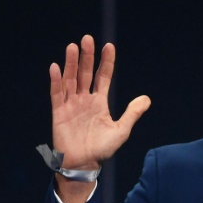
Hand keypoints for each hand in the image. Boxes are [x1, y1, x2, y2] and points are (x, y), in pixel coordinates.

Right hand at [50, 34, 149, 169]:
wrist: (85, 164)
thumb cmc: (102, 149)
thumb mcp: (121, 130)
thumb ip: (132, 113)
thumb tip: (147, 98)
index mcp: (99, 102)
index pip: (103, 77)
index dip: (106, 62)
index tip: (109, 46)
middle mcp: (84, 100)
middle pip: (85, 73)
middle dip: (86, 56)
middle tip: (87, 38)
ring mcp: (71, 105)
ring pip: (70, 79)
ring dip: (71, 63)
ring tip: (73, 46)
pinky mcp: (59, 112)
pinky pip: (57, 93)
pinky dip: (56, 80)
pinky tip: (56, 67)